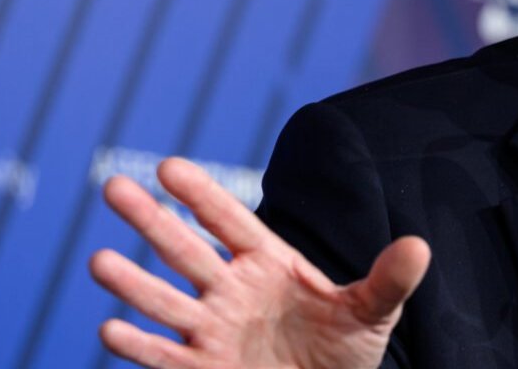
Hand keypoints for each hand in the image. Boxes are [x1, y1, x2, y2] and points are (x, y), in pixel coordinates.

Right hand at [89, 157, 429, 368]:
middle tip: (112, 186)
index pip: (230, 222)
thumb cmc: (347, 349)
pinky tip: (112, 328)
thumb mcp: (374, 312)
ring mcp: (213, 330)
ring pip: (164, 301)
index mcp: (269, 264)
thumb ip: (389, 280)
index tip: (169, 167)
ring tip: (98, 261)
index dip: (202, 195)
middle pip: (185, 250)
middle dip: (150, 221)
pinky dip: (139, 345)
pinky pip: (164, 357)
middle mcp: (232, 290)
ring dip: (132, 283)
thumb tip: (419, 246)